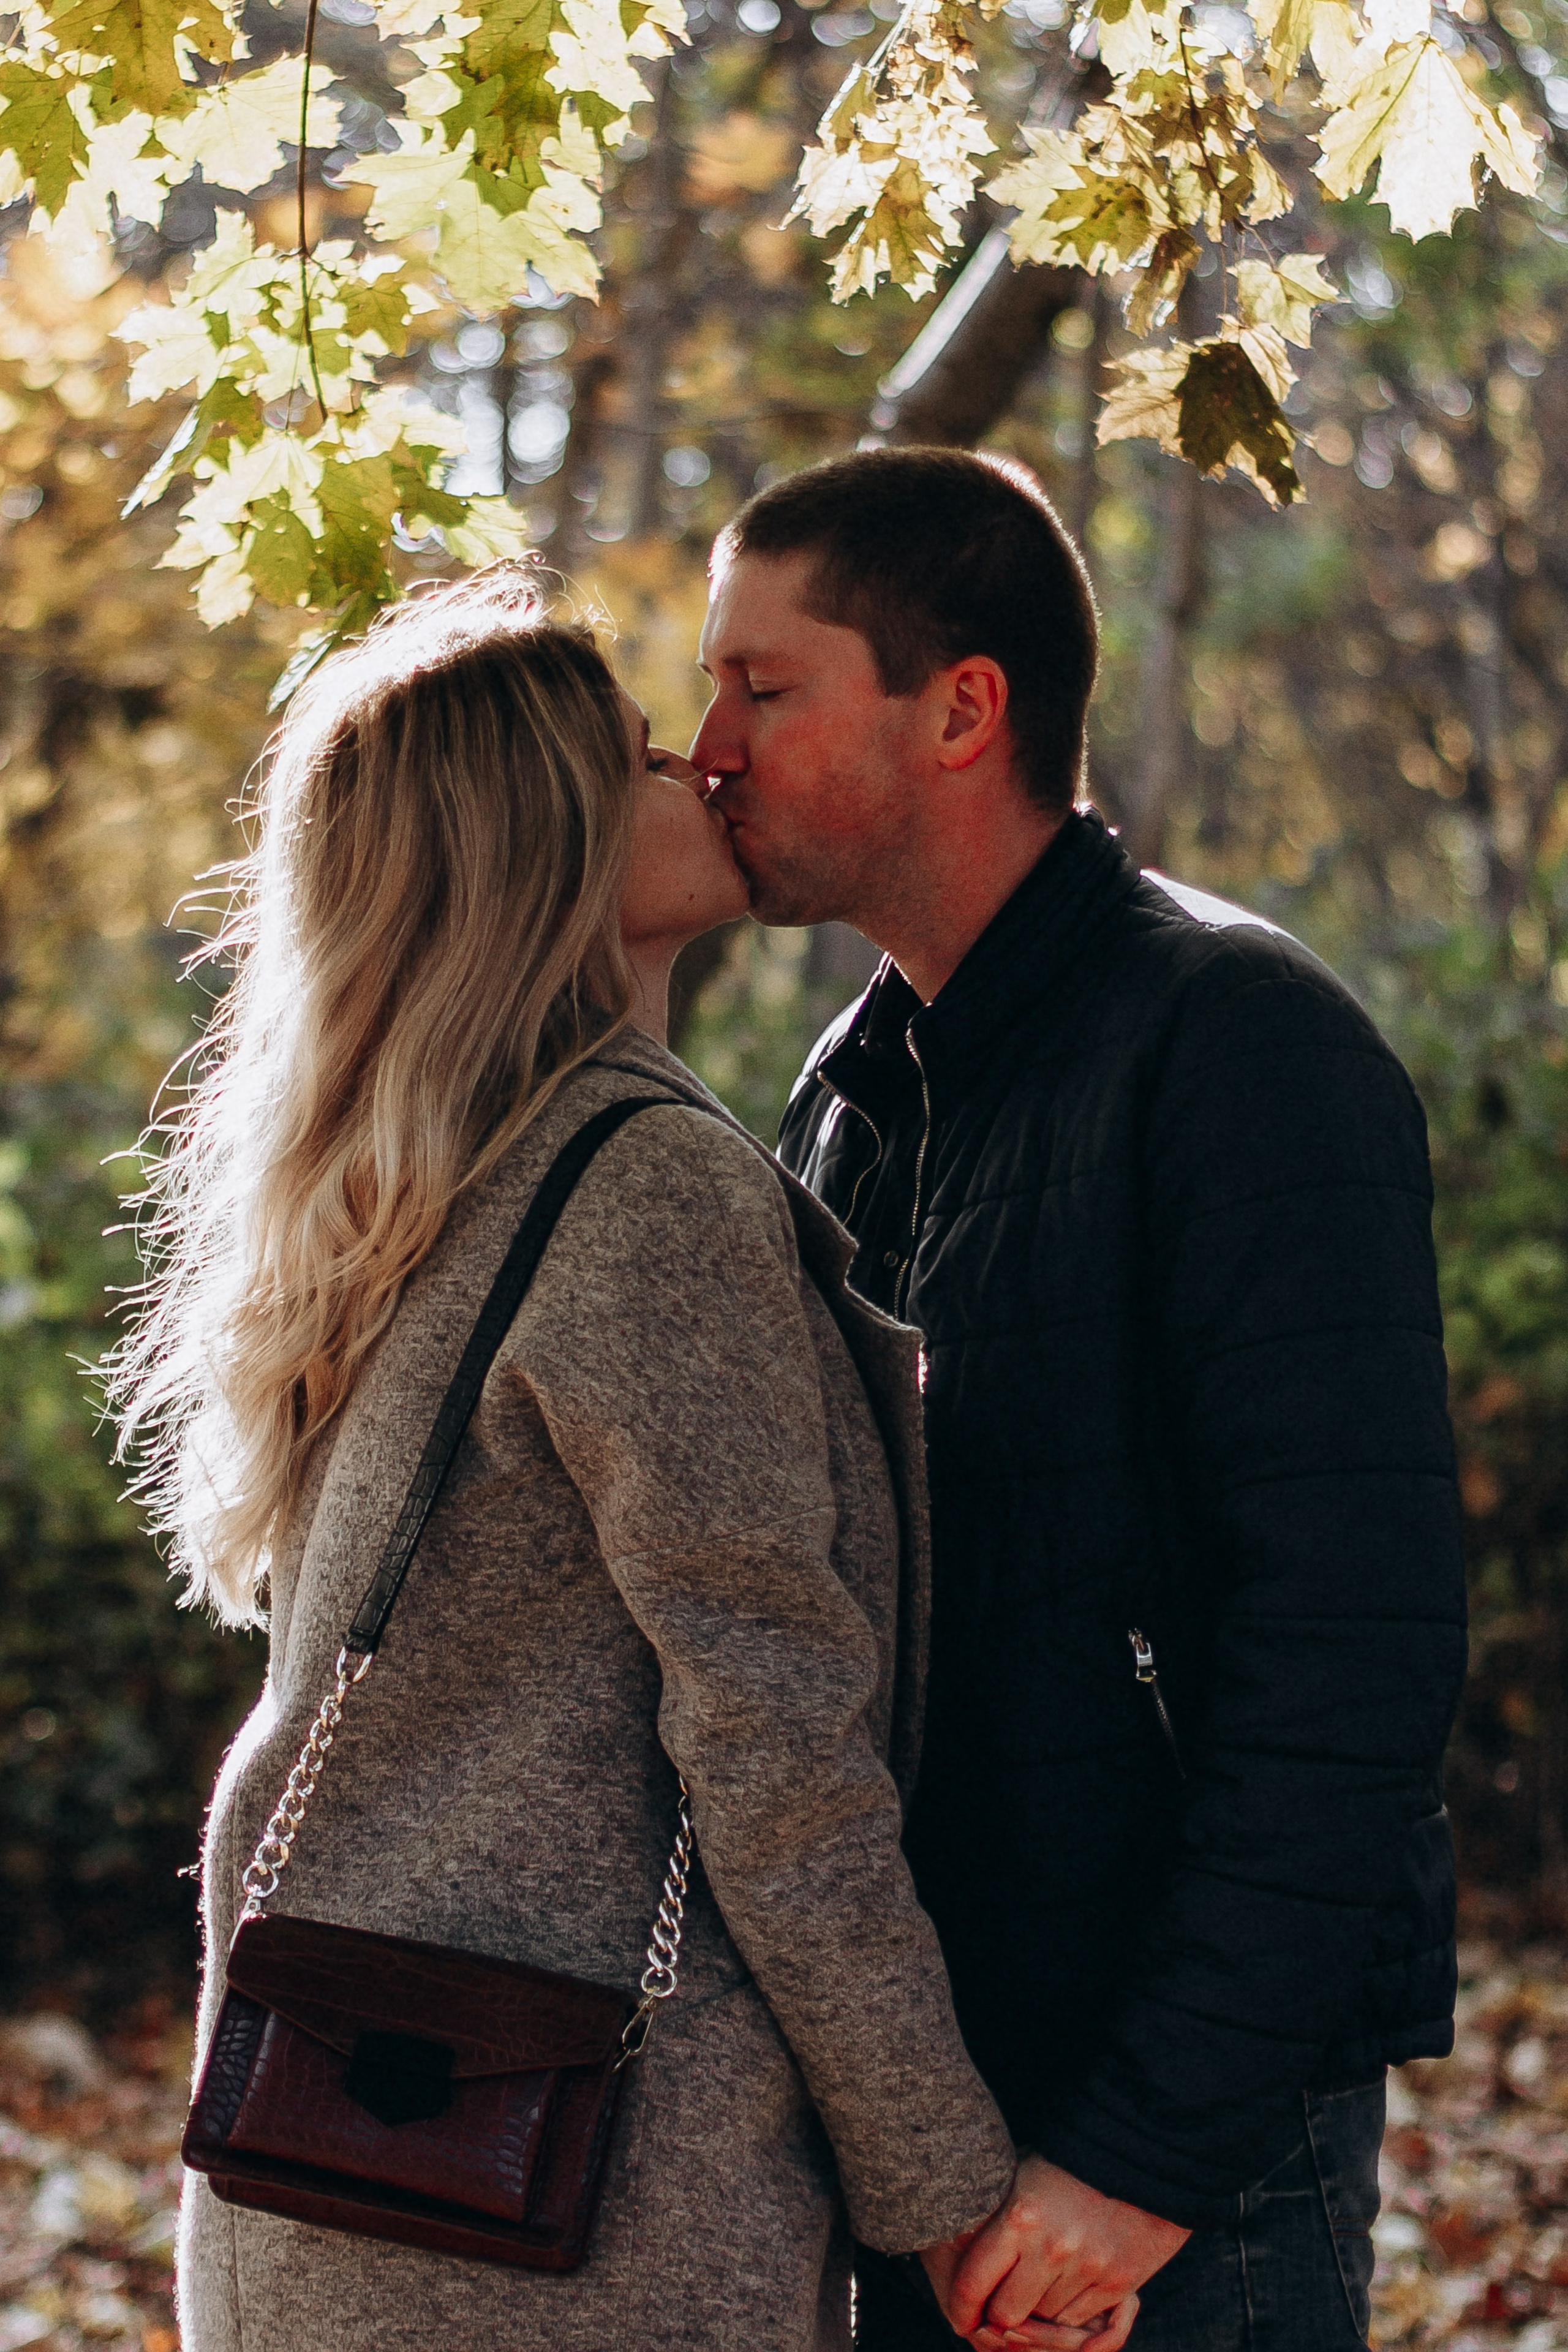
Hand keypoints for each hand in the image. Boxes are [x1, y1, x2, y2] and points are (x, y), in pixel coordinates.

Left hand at [946, 2155, 1188, 2339]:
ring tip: (1043, 2279)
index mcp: (1020, 2217)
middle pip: (1006, 2315)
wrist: (1141, 2155)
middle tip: (1002, 2300)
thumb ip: (994, 2218)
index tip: (961, 2316)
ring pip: (1045, 2321)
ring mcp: (1088, 2268)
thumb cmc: (1069, 2163)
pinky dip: (1071, 2310)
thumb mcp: (1022, 2176)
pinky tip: (1071, 2282)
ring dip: (1039, 2310)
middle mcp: (1051, 2248)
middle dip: (1001, 2312)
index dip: (961, 2308)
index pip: (972, 2284)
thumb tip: (957, 2252)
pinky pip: (1081, 2322)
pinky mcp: (1119, 2283)